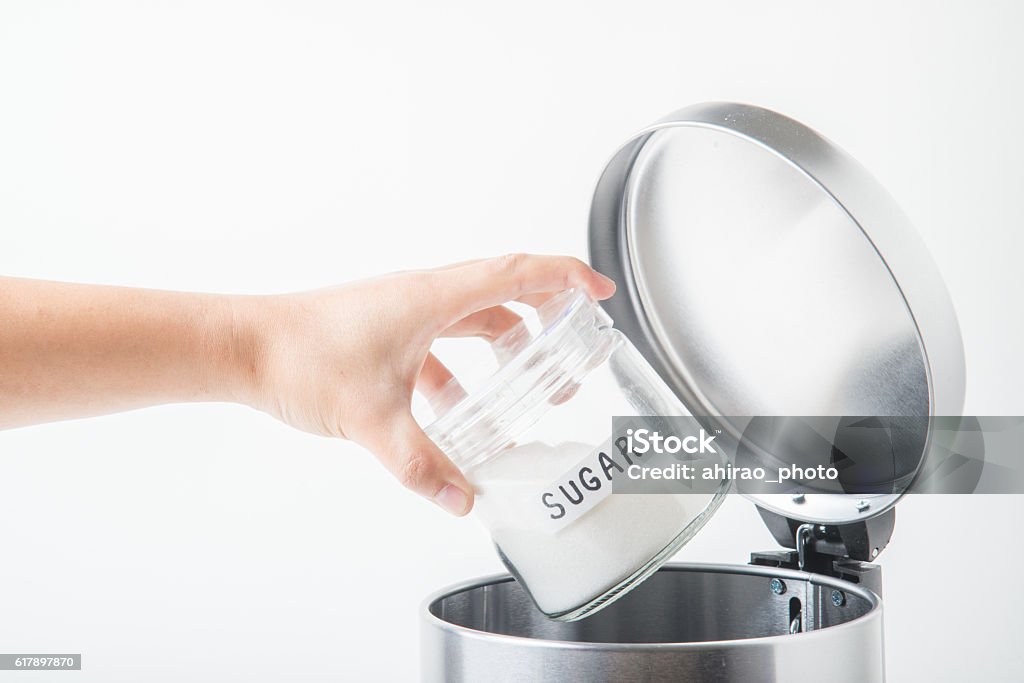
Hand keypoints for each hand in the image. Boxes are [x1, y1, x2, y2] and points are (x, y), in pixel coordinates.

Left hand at [235, 254, 615, 514]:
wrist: (243, 347)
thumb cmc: (301, 356)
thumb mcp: (372, 418)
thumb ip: (421, 465)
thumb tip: (462, 499)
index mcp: (432, 297)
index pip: (517, 272)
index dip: (567, 278)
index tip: (601, 292)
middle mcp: (422, 295)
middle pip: (503, 292)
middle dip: (548, 319)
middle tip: (575, 350)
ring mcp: (402, 312)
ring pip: (471, 318)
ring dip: (505, 344)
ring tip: (528, 382)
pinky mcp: (384, 332)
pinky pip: (439, 344)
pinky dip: (461, 371)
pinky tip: (459, 412)